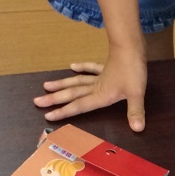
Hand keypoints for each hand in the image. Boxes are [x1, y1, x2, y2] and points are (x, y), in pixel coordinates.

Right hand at [33, 42, 147, 131]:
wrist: (131, 47)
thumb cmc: (133, 70)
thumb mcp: (136, 93)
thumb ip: (135, 111)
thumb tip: (137, 128)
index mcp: (101, 95)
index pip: (79, 106)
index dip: (64, 112)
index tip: (47, 116)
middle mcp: (96, 87)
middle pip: (72, 94)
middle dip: (54, 99)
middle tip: (36, 101)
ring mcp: (100, 76)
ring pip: (76, 81)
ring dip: (62, 84)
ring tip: (46, 86)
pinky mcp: (106, 67)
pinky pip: (91, 68)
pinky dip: (82, 67)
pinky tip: (73, 66)